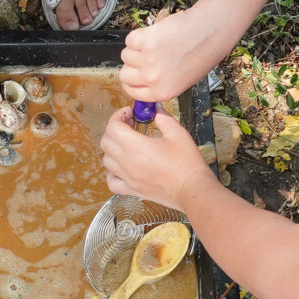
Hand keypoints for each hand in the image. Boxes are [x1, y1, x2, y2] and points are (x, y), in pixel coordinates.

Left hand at [100, 109, 218, 208]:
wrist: (192, 189)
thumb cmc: (187, 164)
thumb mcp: (178, 134)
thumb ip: (163, 118)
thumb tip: (156, 109)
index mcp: (137, 146)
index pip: (113, 127)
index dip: (118, 116)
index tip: (129, 113)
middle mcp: (127, 162)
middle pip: (106, 141)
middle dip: (114, 129)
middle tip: (129, 125)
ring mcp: (127, 177)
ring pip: (106, 160)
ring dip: (112, 148)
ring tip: (126, 144)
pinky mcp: (131, 189)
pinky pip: (111, 181)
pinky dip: (112, 172)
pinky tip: (122, 166)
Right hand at [119, 5, 233, 105]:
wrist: (210, 32)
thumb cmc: (200, 54)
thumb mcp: (181, 81)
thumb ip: (158, 84)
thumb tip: (139, 80)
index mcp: (162, 92)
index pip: (131, 92)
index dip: (131, 81)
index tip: (134, 74)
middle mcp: (154, 79)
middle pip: (124, 74)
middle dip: (132, 65)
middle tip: (146, 56)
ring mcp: (148, 60)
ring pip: (126, 55)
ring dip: (137, 48)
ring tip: (157, 44)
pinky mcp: (146, 41)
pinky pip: (130, 39)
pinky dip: (139, 35)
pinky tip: (156, 35)